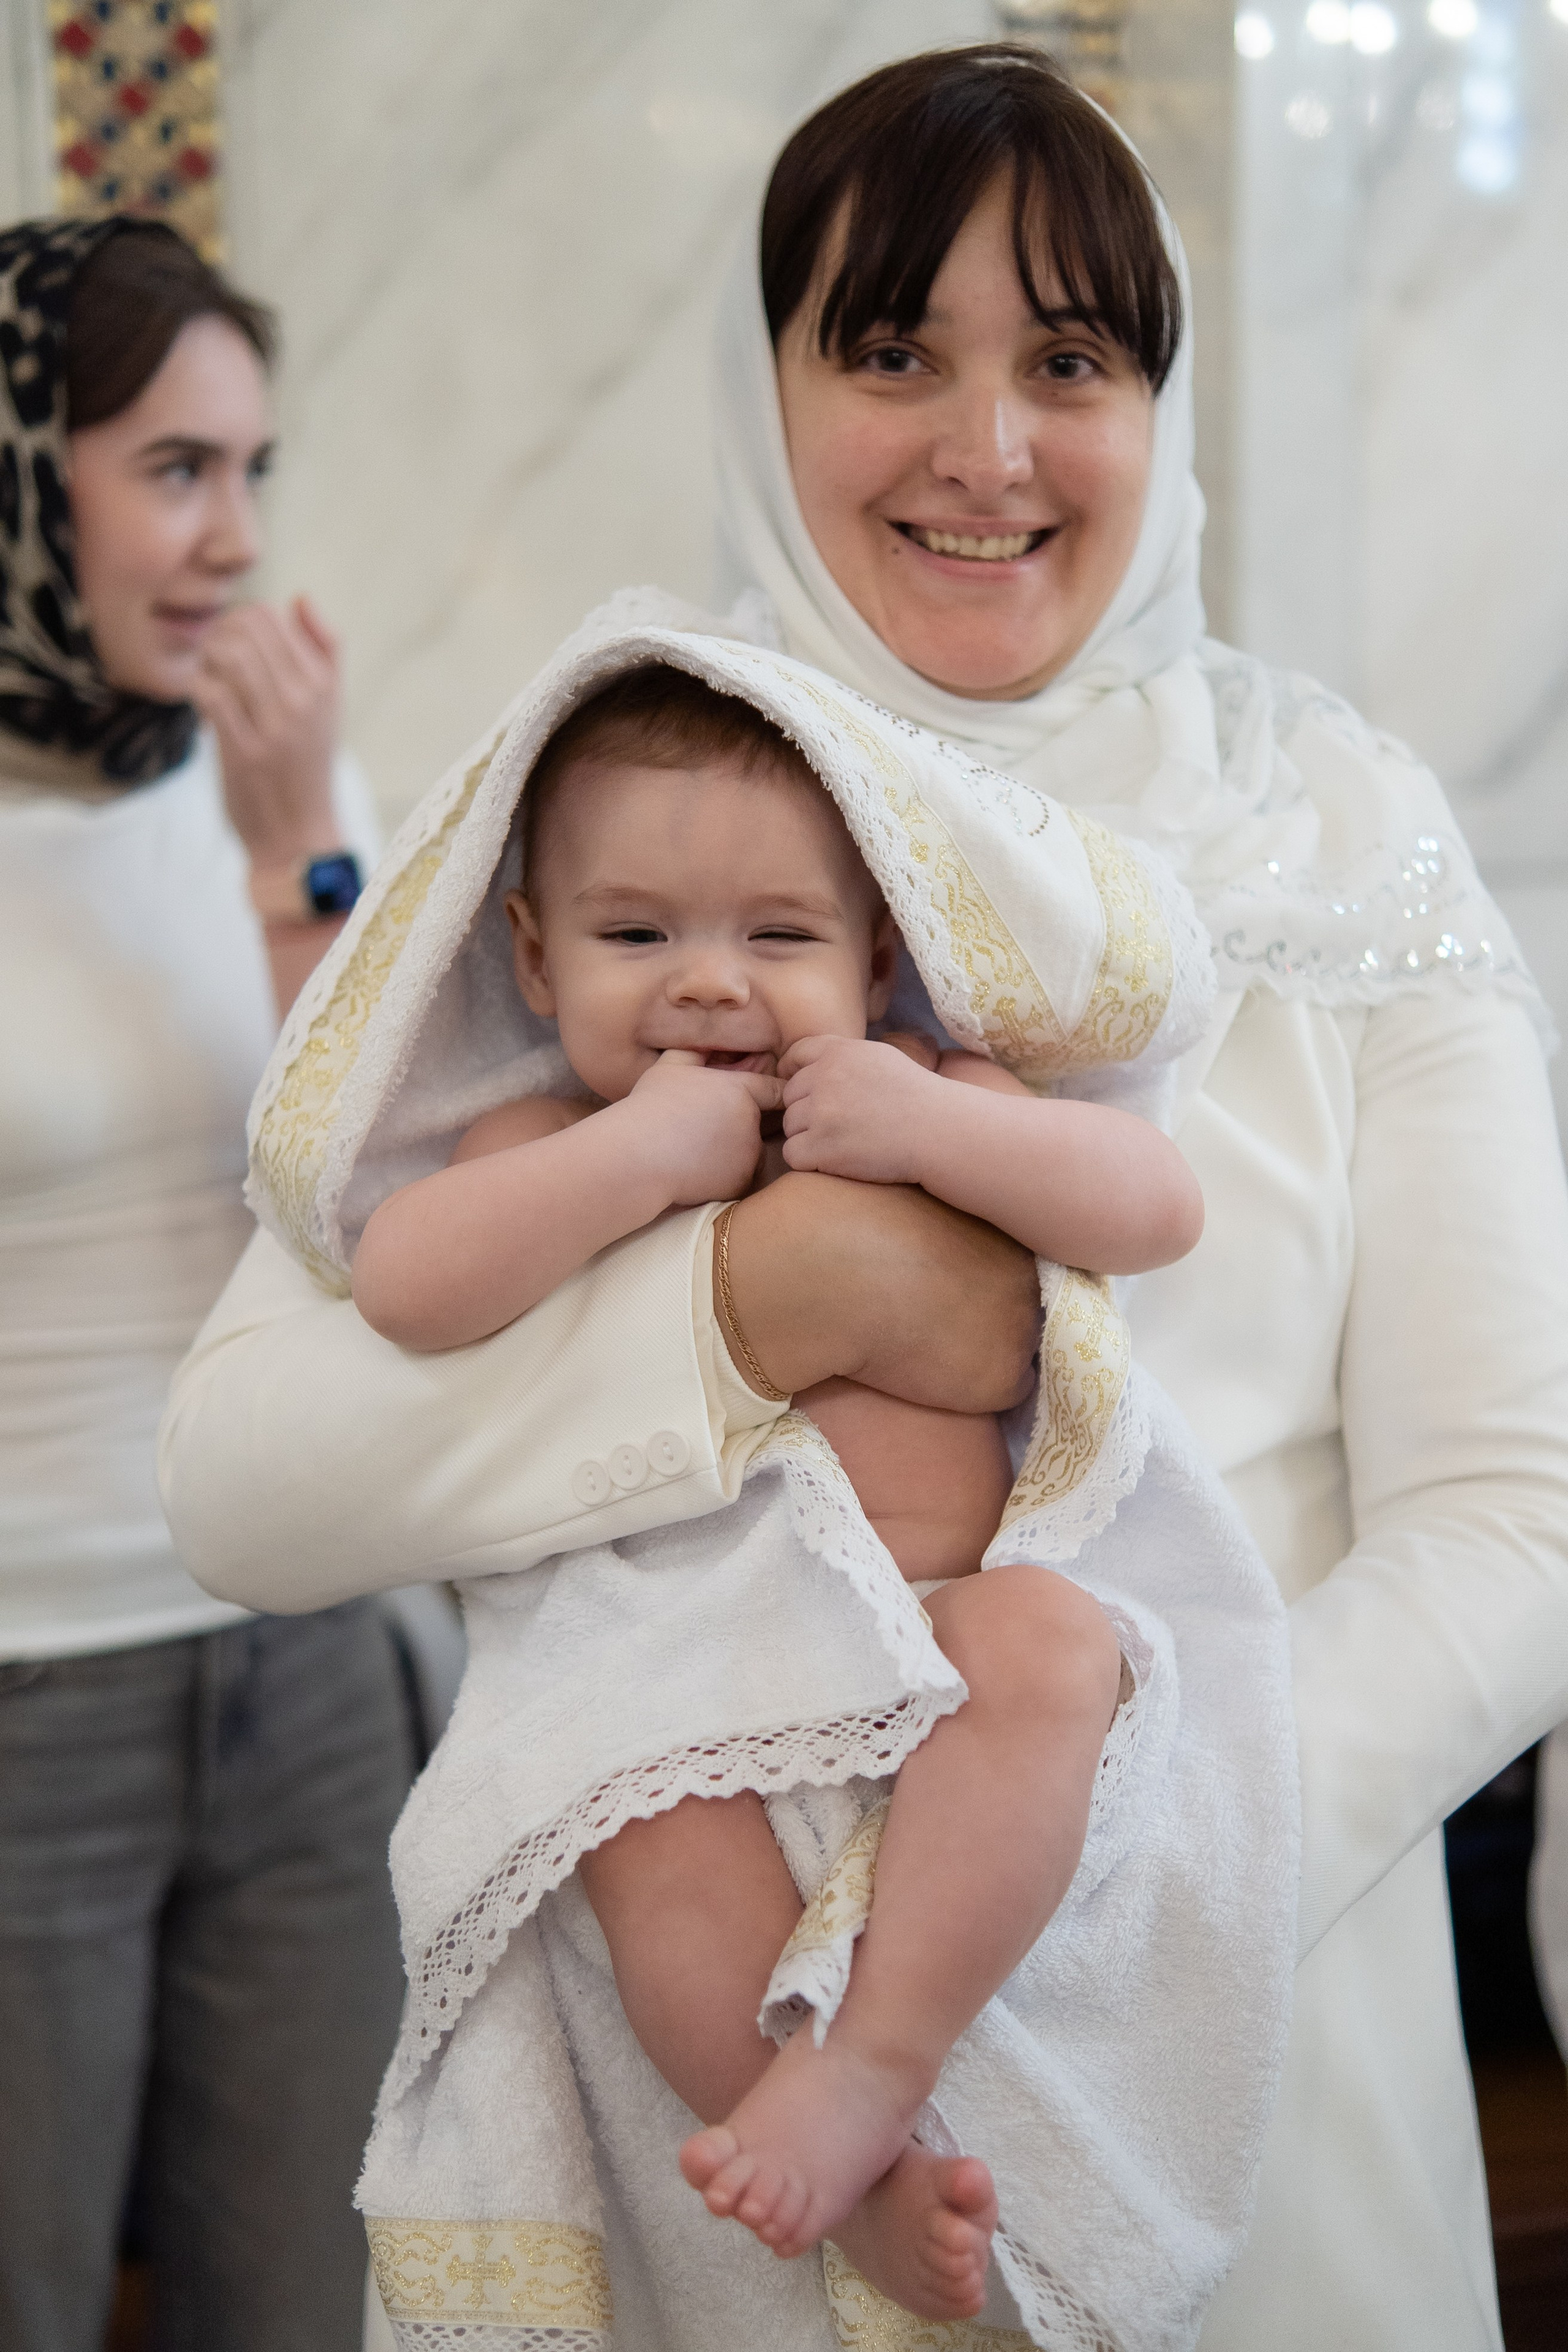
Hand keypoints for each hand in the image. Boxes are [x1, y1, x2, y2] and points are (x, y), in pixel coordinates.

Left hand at [191, 595, 341, 870]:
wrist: (298, 834)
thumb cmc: (306, 764)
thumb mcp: (330, 706)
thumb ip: (324, 650)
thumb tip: (299, 598)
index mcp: (324, 683)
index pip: (273, 616)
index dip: (241, 620)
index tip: (235, 645)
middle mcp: (304, 700)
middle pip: (247, 628)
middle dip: (219, 635)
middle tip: (214, 659)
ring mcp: (275, 726)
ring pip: (228, 655)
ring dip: (206, 660)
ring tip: (208, 678)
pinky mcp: (245, 752)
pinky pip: (210, 694)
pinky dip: (198, 689)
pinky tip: (202, 702)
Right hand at [621, 1050, 782, 1206]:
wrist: (636, 1156)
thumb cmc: (650, 1107)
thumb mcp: (671, 1066)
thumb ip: (698, 1051)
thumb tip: (711, 1042)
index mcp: (740, 1090)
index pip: (774, 1090)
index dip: (771, 1093)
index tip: (769, 1099)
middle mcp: (751, 1122)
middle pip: (759, 1124)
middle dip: (741, 1126)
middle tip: (707, 1128)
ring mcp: (748, 1155)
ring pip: (751, 1153)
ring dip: (734, 1152)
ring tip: (696, 1150)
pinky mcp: (740, 1183)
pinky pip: (739, 1177)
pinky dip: (725, 1176)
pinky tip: (697, 1170)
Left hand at [777, 1035, 939, 1182]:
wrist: (938, 1131)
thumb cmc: (915, 1097)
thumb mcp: (879, 1057)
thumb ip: (842, 1056)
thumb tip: (805, 1065)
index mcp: (837, 1052)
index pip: (794, 1056)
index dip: (794, 1074)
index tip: (808, 1092)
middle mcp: (824, 1078)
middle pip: (789, 1096)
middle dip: (806, 1111)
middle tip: (839, 1125)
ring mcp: (821, 1113)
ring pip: (789, 1126)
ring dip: (808, 1137)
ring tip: (843, 1143)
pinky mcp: (821, 1147)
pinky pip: (793, 1154)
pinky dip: (809, 1161)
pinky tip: (836, 1160)